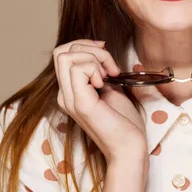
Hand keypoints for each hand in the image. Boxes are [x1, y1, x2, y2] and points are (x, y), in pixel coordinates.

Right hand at [54, 40, 147, 163]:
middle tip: (110, 66)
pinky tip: (105, 83)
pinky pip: (78, 70)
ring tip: (109, 74)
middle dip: (89, 48)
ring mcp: (69, 99)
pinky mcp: (80, 103)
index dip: (84, 45)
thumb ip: (98, 70)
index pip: (62, 54)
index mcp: (69, 90)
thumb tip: (97, 48)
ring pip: (67, 56)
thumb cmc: (123, 120)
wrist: (129, 146)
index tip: (105, 54)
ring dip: (94, 57)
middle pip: (62, 51)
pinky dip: (95, 68)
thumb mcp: (109, 86)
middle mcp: (64, 94)